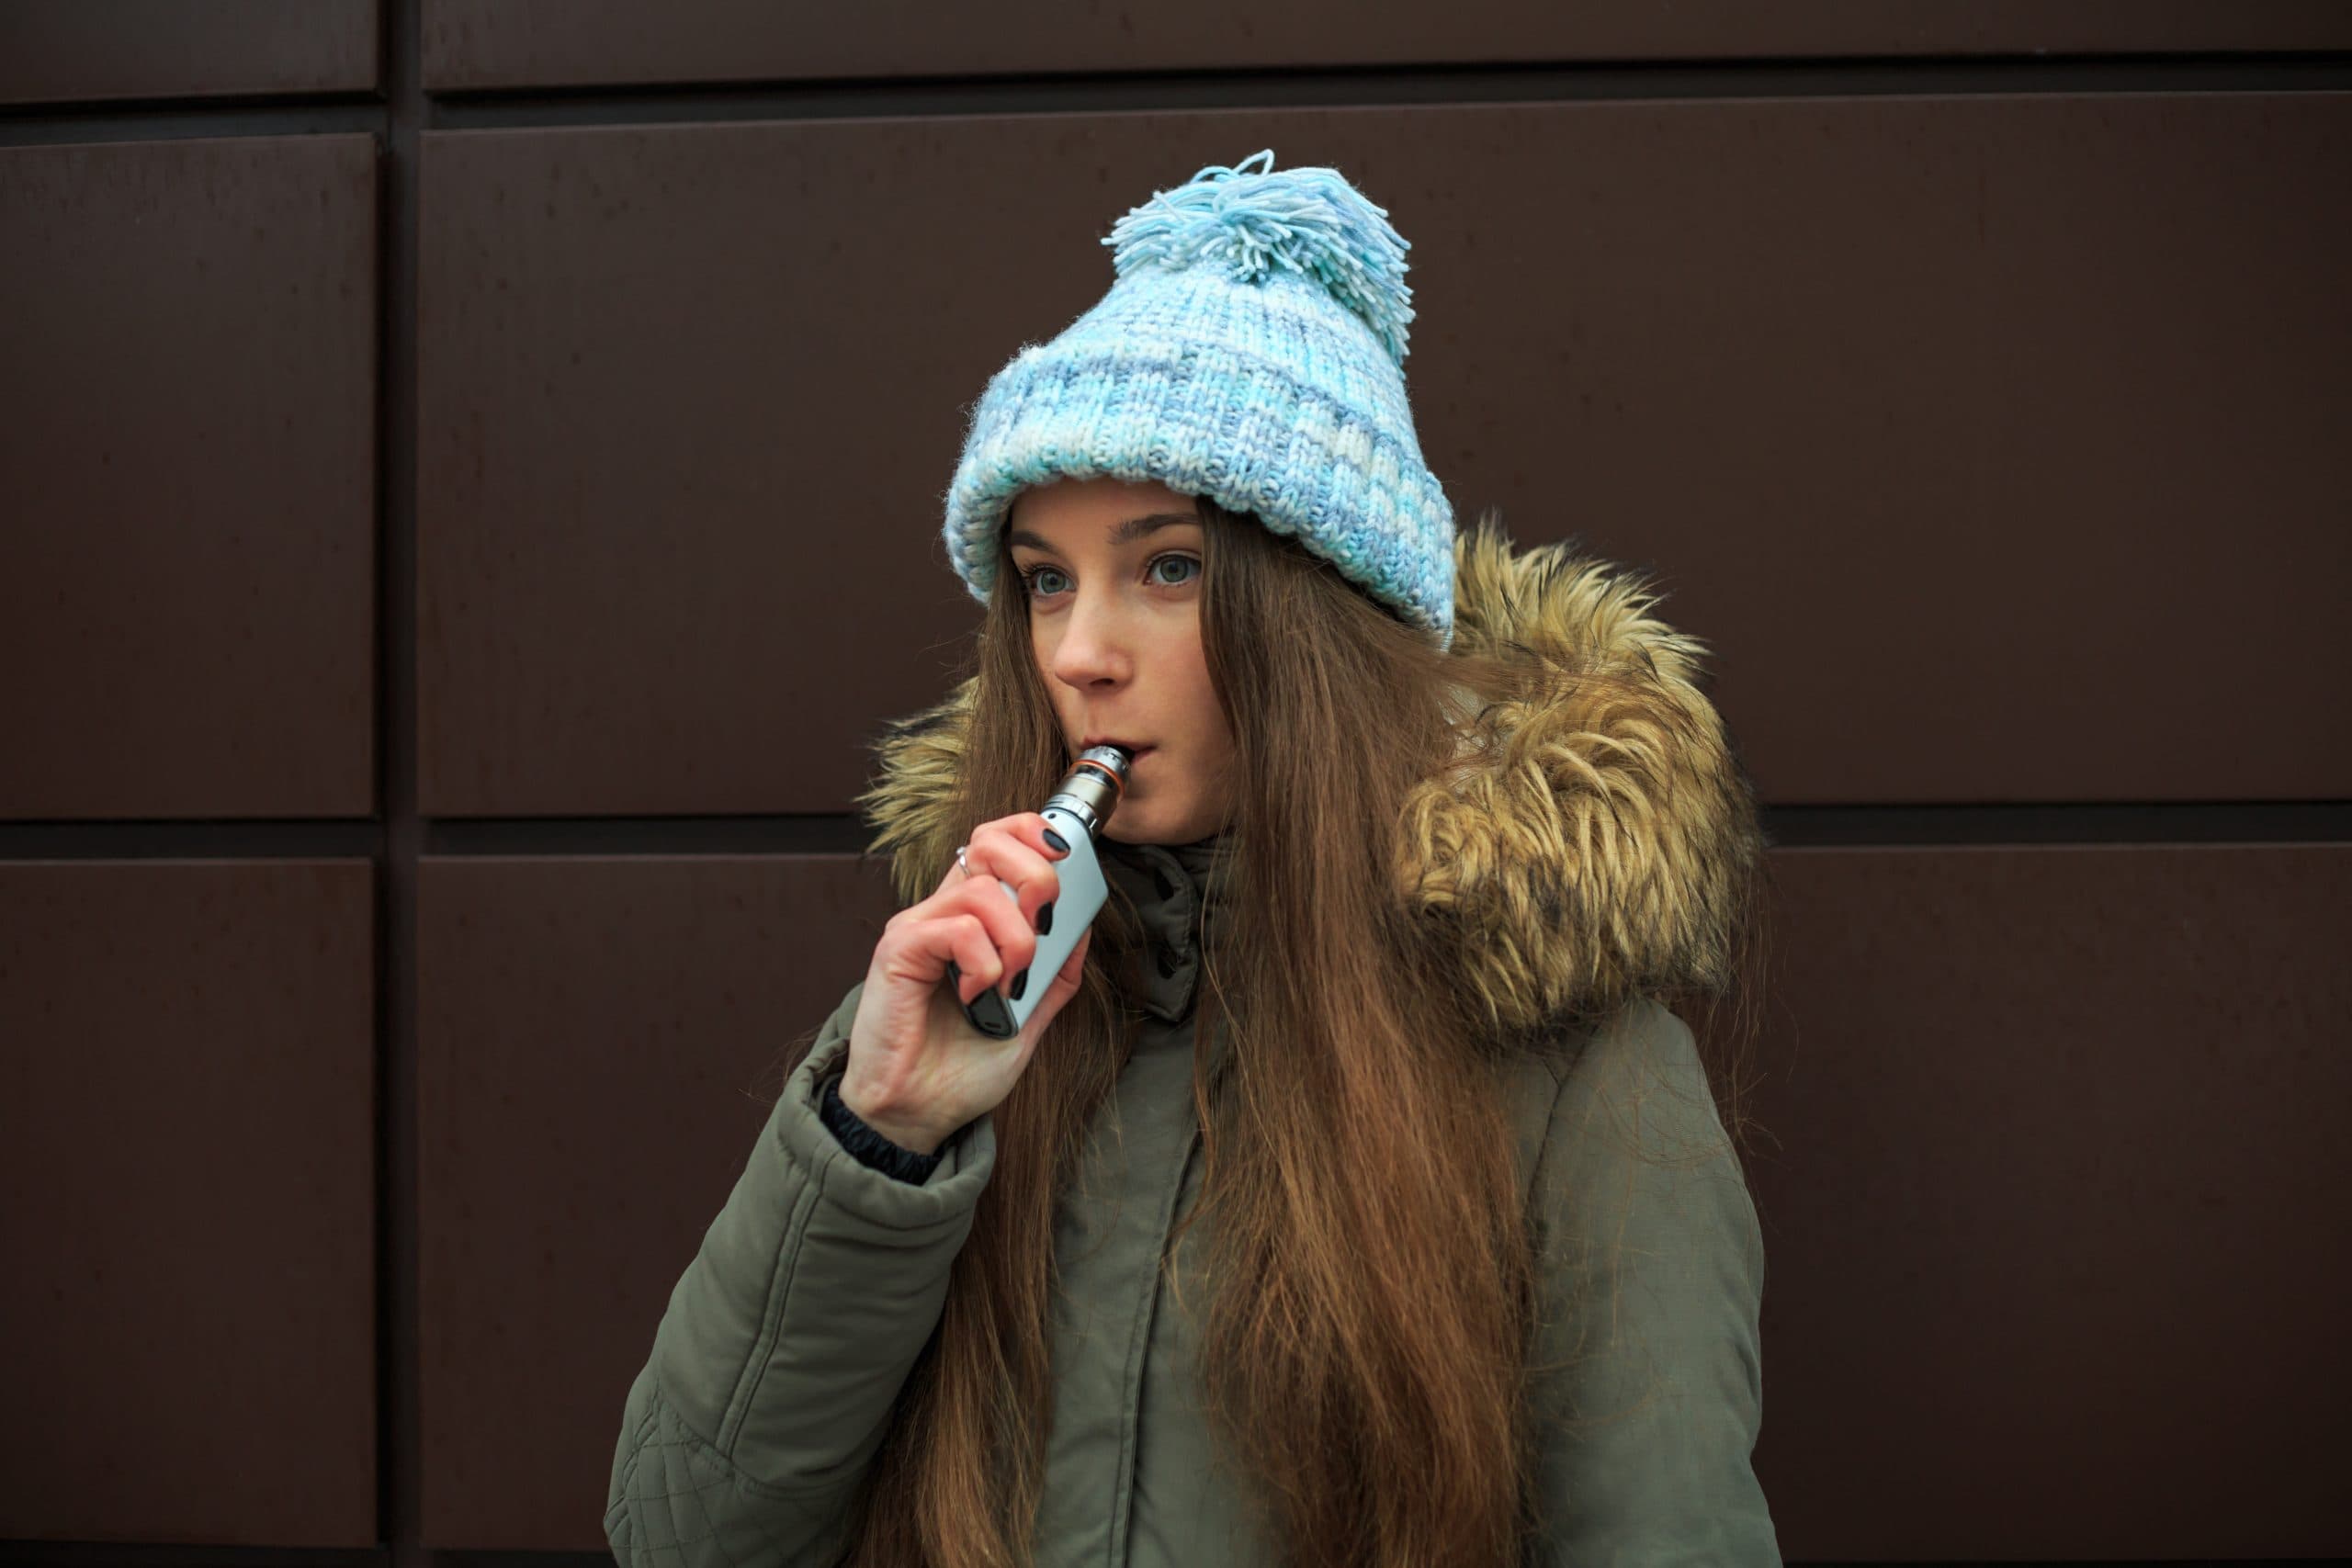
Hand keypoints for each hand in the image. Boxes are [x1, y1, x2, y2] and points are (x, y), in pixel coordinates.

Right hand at [839, 812, 1091, 1153]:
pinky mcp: (898, 952)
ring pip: (982, 889)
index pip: (997, 841)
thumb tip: (1083, 927)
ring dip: (1017, 940)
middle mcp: (941, 913)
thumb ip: (1054, 976)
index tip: (1065, 858)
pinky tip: (975, 997)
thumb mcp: (1028, 1019)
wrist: (917, 1116)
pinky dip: (983, 965)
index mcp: (970, 919)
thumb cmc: (961, 1070)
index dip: (1032, 833)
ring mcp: (918, 929)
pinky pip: (957, 929)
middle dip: (1036, 874)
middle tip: (1044, 926)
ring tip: (1008, 984)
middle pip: (988, 842)